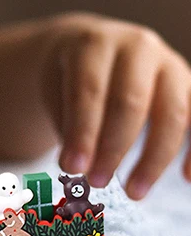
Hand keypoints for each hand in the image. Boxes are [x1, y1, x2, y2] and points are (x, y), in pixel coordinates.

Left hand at [41, 12, 190, 199]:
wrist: (90, 50)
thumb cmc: (69, 79)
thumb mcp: (57, 93)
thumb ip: (70, 126)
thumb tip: (80, 171)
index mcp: (94, 44)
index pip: (89, 90)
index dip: (82, 132)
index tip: (71, 168)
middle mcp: (136, 46)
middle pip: (131, 101)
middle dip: (113, 148)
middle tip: (96, 182)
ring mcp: (169, 63)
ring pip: (172, 113)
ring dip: (154, 158)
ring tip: (133, 192)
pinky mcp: (190, 83)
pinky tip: (187, 179)